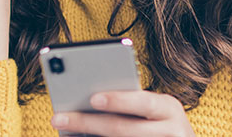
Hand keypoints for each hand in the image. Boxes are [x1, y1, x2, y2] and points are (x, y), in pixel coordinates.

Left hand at [51, 90, 195, 136]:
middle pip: (122, 128)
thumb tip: (86, 101)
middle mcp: (172, 129)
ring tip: (65, 133)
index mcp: (168, 107)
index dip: (118, 100)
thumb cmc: (158, 125)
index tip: (93, 98)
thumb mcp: (152, 112)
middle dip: (87, 122)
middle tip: (59, 118)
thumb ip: (129, 105)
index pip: (142, 102)